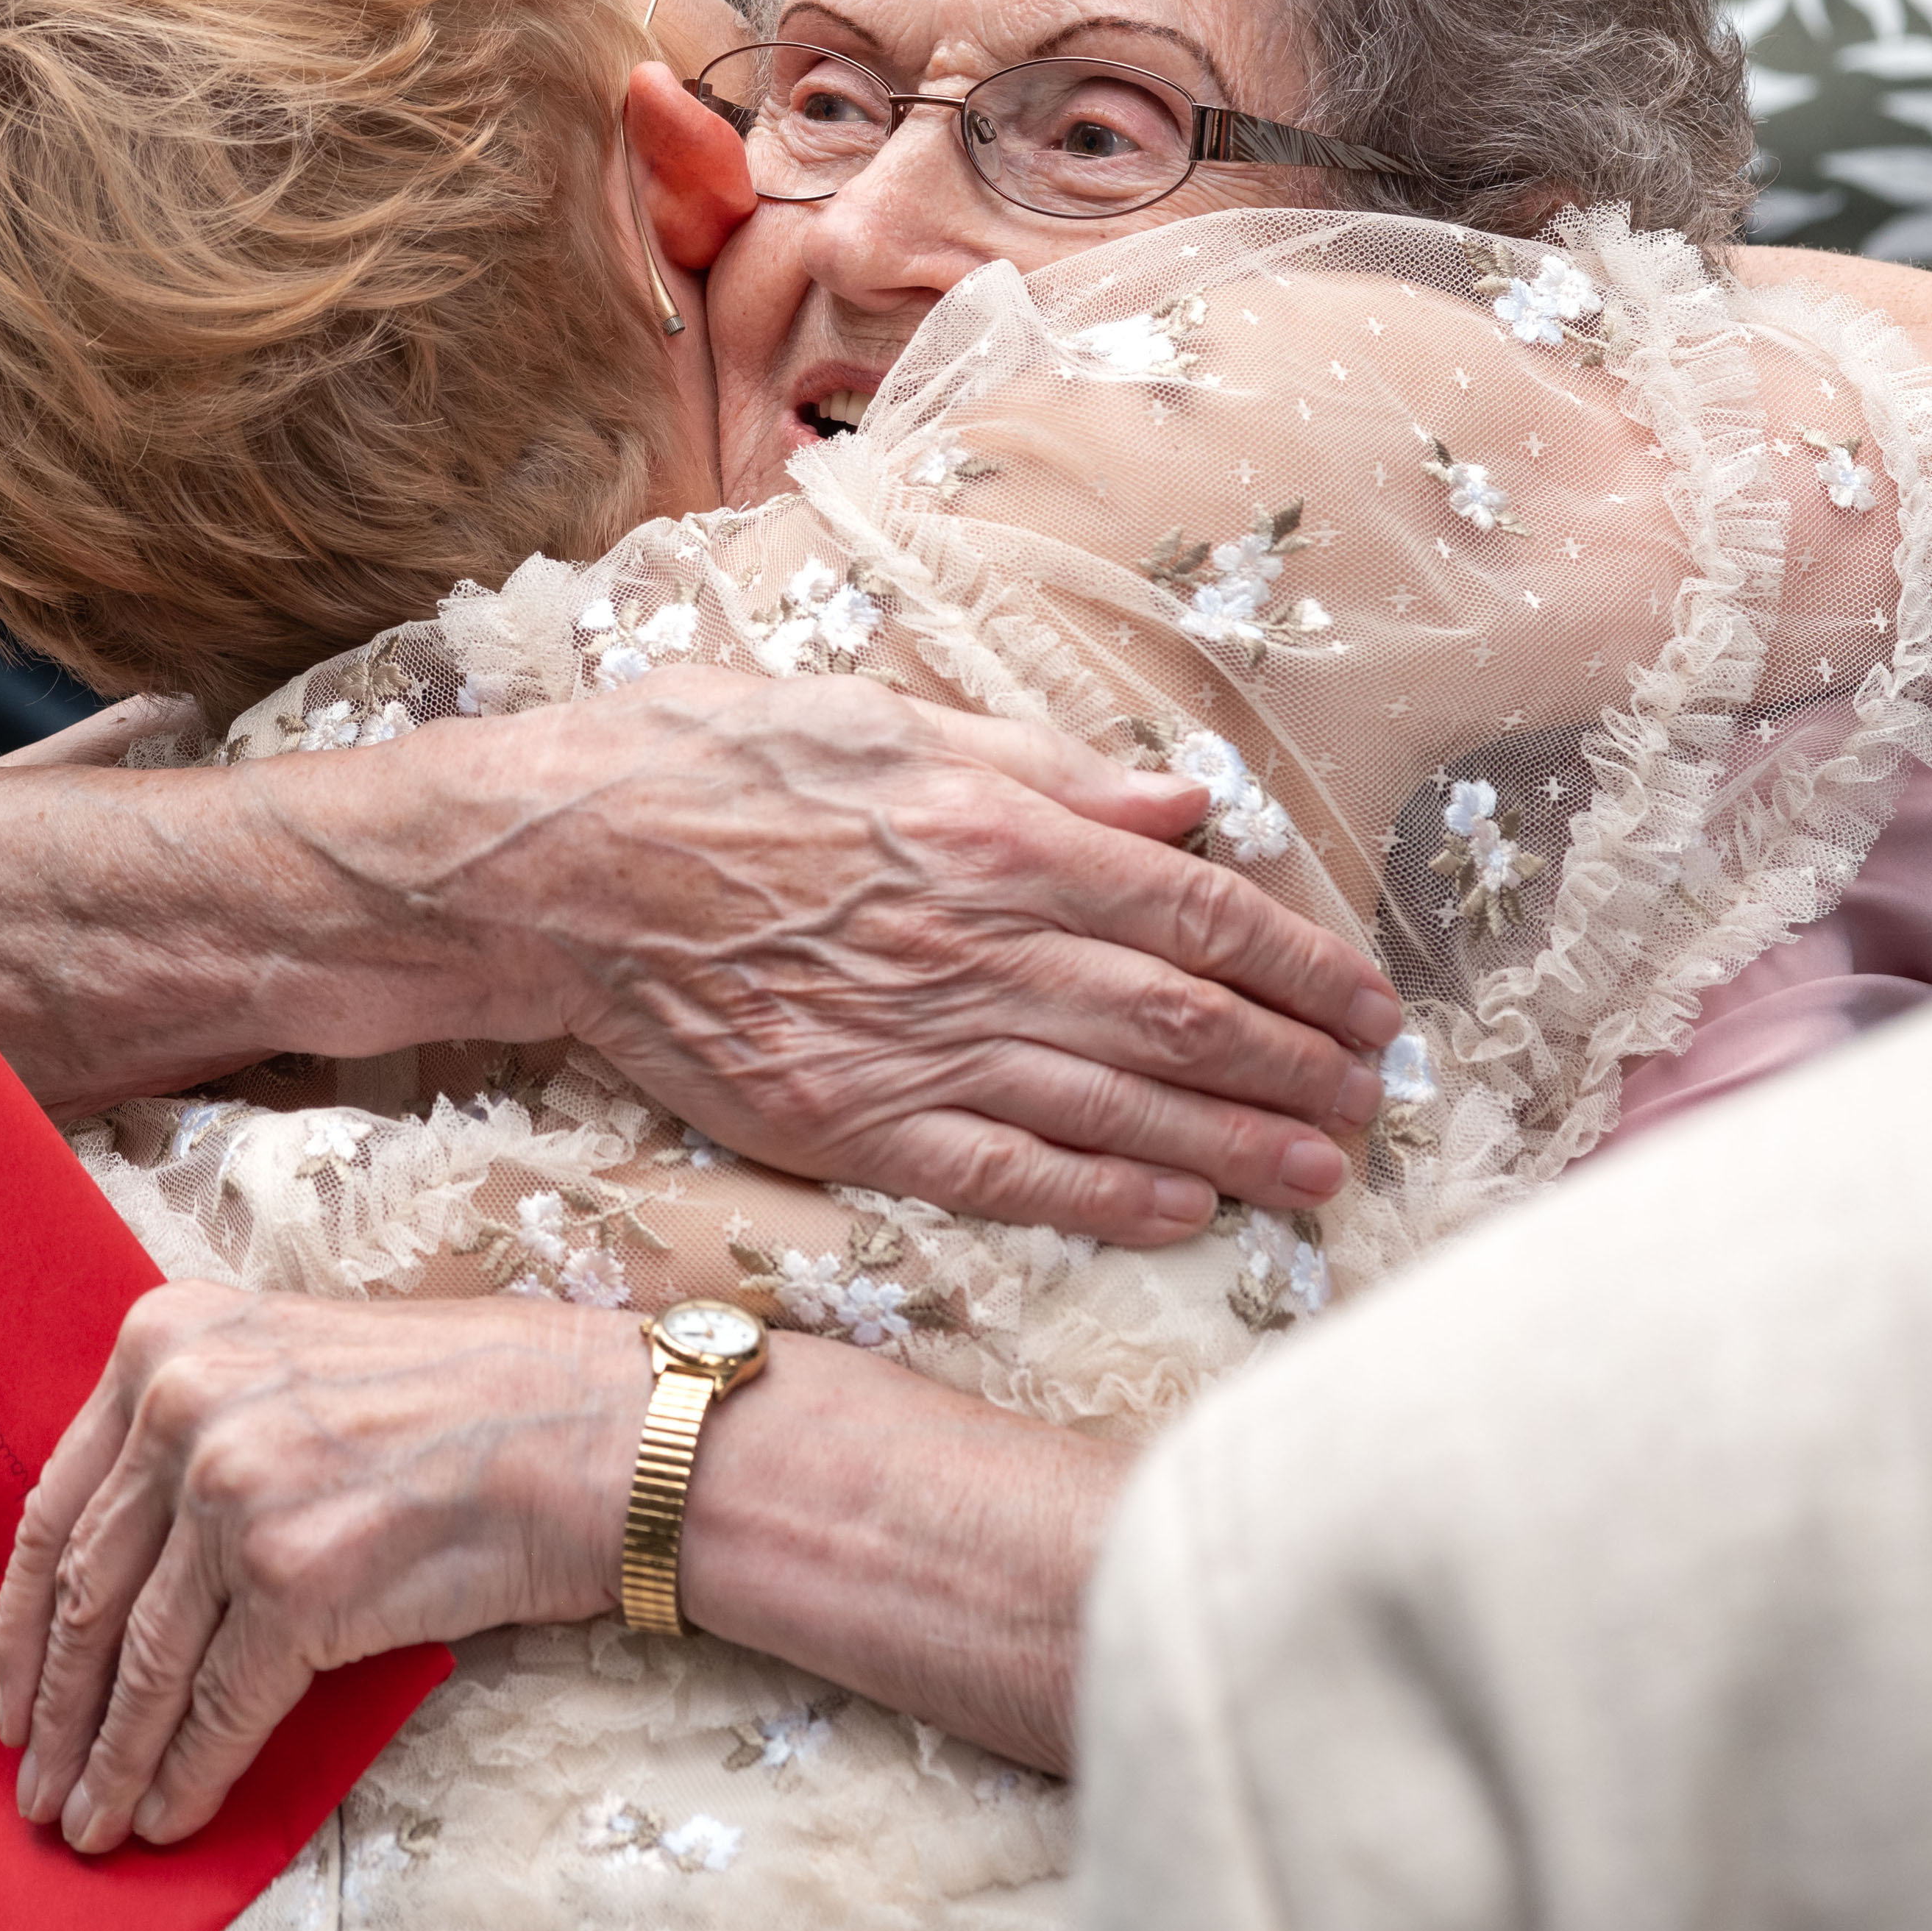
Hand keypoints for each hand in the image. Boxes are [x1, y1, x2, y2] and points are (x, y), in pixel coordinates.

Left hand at [0, 1286, 633, 1851]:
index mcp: (169, 1337)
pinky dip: (187, 1775)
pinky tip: (170, 1817)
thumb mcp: (302, 1366)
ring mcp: (236, 1493)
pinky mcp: (294, 1582)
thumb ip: (206, 1434)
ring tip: (91, 1824)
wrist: (603, 1435)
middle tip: (39, 1784)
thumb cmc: (478, 1403)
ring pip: (141, 1663)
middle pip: (85, 1591)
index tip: (15, 1691)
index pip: (58, 1504)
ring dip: (111, 1762)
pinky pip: (218, 1707)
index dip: (23, 1619)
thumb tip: (128, 1575)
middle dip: (57, 1709)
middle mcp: (186, 1404)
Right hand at [456, 672, 1400, 1243]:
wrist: (553, 871)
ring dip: (1236, 1144)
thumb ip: (1047, 769)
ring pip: (1114, 1106)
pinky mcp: (851, 1125)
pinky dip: (1107, 1196)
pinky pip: (1006, 1174)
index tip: (1370, 1002)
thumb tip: (1186, 806)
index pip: (1193, 914)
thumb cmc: (708, 767)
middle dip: (1296, 1064)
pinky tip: (1186, 1212)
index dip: (1300, 965)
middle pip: (1177, 1019)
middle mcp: (970, 946)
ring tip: (1325, 1170)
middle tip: (1378, 1100)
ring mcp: (911, 1047)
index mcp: (991, 833)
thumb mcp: (882, 718)